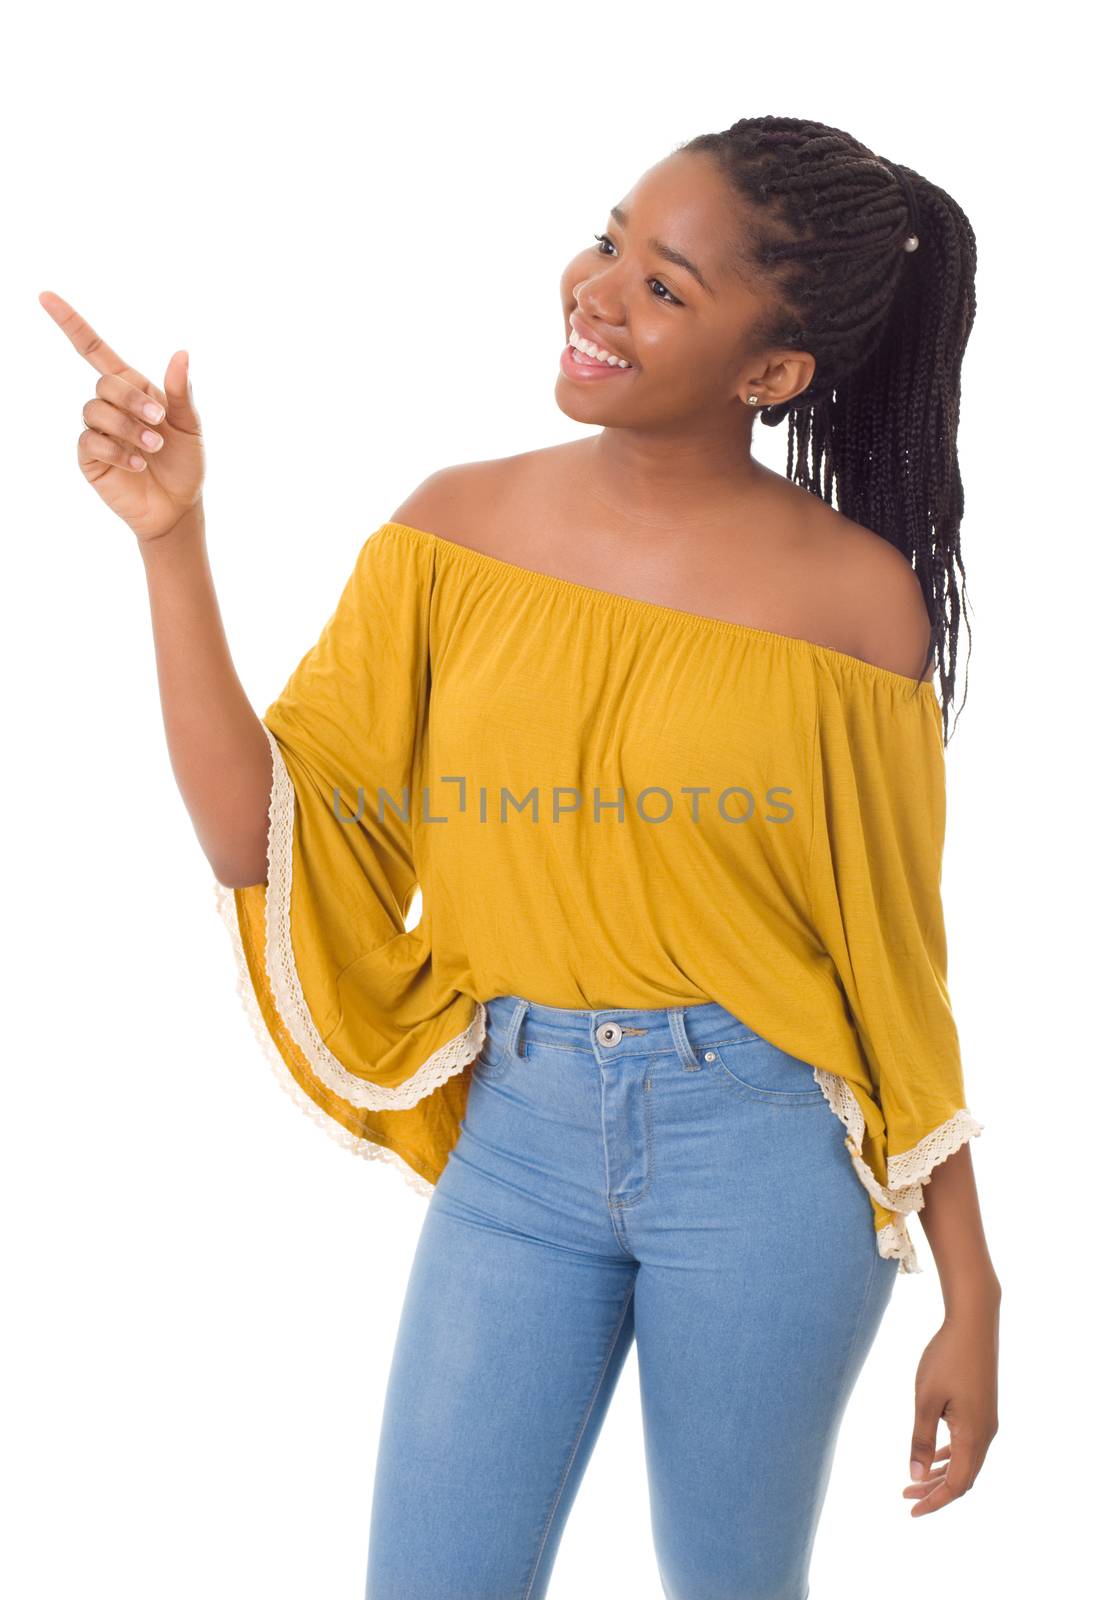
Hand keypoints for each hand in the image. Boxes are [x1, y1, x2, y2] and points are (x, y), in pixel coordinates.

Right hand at [39, 289, 204, 544]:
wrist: (178, 505)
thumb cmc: (185, 463)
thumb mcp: (191, 425)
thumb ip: (181, 391)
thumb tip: (181, 353)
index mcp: (133, 388)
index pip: (93, 349)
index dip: (70, 322)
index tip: (45, 296)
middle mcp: (110, 405)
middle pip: (103, 382)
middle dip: (132, 400)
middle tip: (159, 422)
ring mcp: (97, 430)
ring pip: (95, 410)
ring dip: (127, 427)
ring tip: (153, 447)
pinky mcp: (90, 456)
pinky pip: (91, 441)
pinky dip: (117, 449)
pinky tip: (138, 463)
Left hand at [905, 1304, 998, 1515]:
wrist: (973, 1324)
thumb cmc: (946, 1358)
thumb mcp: (926, 1399)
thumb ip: (920, 1439)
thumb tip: (916, 1476)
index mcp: (973, 1436)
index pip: (957, 1484)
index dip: (935, 1501)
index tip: (912, 1510)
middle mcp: (986, 1434)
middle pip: (963, 1477)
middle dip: (935, 1491)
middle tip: (906, 1496)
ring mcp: (987, 1422)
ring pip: (966, 1461)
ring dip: (941, 1474)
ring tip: (915, 1481)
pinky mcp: (983, 1410)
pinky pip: (968, 1445)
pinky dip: (950, 1455)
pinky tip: (933, 1456)